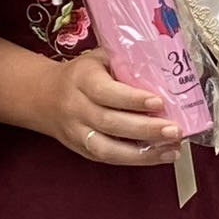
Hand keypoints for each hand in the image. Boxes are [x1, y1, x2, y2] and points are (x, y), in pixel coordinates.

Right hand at [49, 44, 193, 164]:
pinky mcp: (82, 150)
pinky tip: (160, 155)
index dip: (132, 99)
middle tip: (174, 130)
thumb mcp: (98, 59)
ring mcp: (77, 133)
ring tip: (172, 149)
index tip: (159, 102)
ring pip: (108, 148)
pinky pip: (109, 159)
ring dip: (143, 153)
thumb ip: (125, 62)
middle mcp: (76, 108)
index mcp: (81, 80)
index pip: (106, 92)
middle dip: (146, 129)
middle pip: (110, 123)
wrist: (43, 97)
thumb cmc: (81, 74)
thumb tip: (165, 67)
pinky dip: (136, 160)